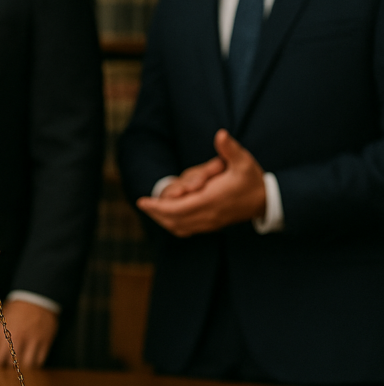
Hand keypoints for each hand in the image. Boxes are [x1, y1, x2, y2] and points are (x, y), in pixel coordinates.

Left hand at [0, 300, 58, 368]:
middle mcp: (16, 338)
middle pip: (9, 364)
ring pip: (25, 365)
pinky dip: (35, 363)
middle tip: (10, 364)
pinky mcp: (44, 342)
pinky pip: (39, 361)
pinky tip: (33, 359)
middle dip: (8, 366)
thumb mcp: (1, 319)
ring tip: (22, 363)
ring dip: (23, 366)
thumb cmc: (17, 308)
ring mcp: (31, 341)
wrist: (37, 297)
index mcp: (3, 333)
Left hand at [137, 129, 266, 236]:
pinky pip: (186, 230)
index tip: (143, 201)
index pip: (178, 208)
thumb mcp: (243, 161)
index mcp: (211, 199)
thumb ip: (230, 149)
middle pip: (173, 219)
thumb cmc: (251, 179)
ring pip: (178, 227)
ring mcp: (208, 223)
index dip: (158, 206)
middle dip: (156, 212)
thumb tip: (221, 134)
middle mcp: (207, 214)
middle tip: (143, 204)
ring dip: (162, 219)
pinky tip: (165, 217)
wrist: (264, 201)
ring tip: (151, 209)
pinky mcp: (210, 226)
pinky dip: (172, 224)